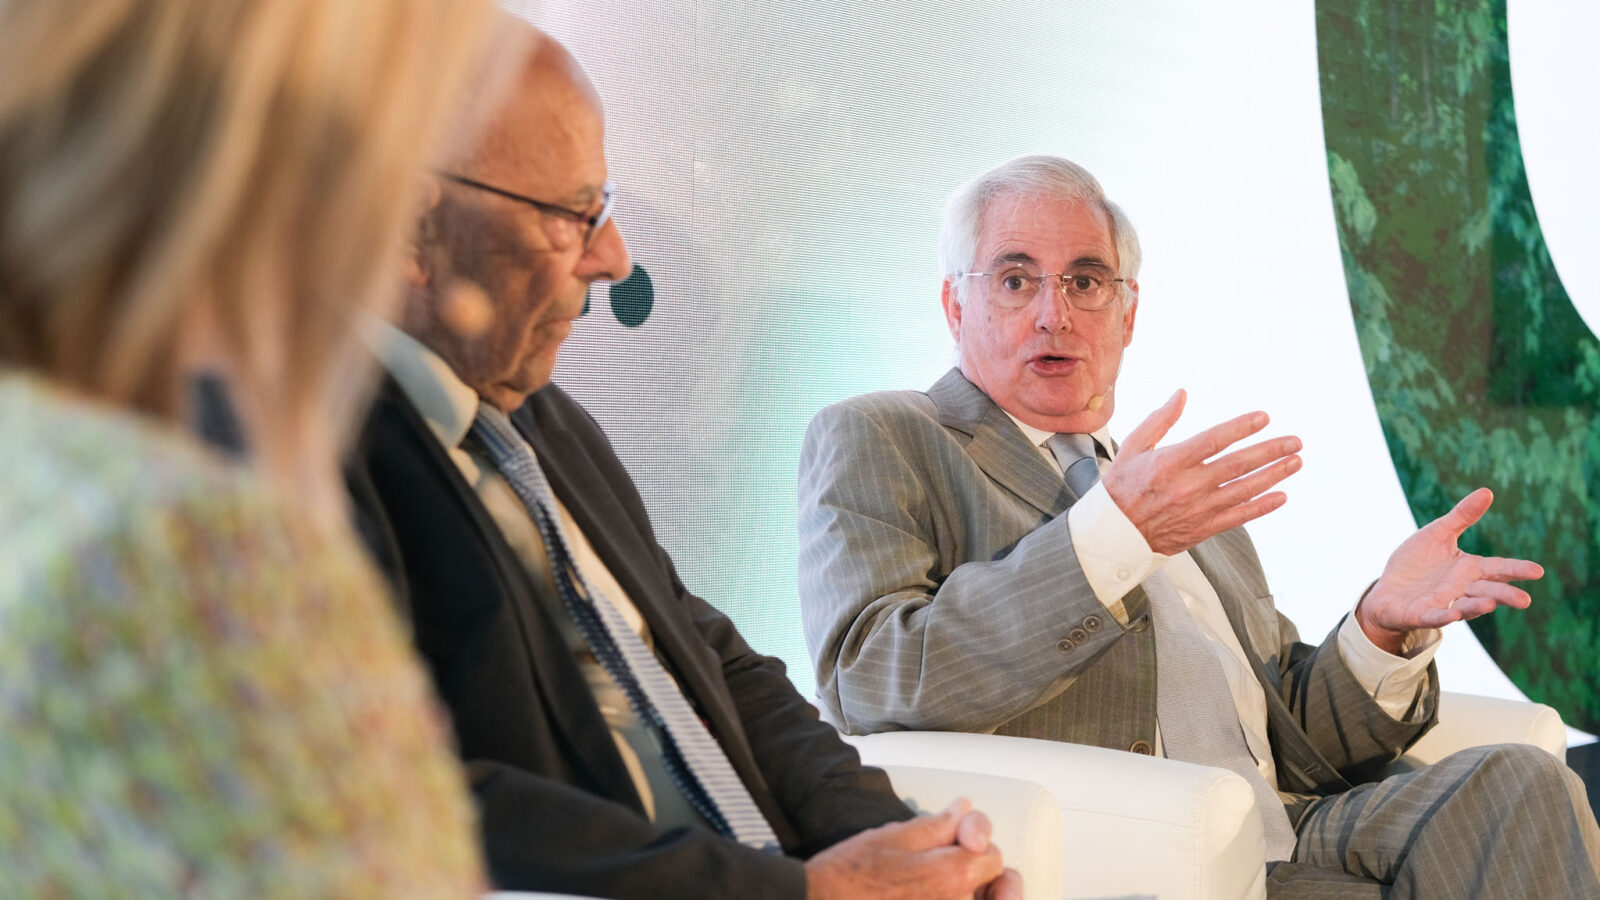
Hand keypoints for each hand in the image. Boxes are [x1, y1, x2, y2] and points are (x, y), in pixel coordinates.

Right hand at [805, 798, 1017, 899]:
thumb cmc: (850, 874)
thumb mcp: (895, 834)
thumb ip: (939, 823)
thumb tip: (963, 809)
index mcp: (951, 876)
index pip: (993, 857)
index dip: (975, 842)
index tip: (958, 839)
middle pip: (991, 887)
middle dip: (978, 871)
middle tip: (957, 861)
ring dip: (973, 892)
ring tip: (954, 882)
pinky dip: (953, 898)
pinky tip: (931, 894)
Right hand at [1100, 389, 1302, 555]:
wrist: (1113, 533)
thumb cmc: (1121, 487)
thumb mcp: (1133, 447)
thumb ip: (1159, 420)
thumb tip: (1181, 394)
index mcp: (1170, 462)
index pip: (1214, 440)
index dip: (1241, 428)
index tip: (1263, 418)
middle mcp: (1187, 486)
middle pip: (1238, 465)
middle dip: (1270, 451)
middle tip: (1295, 441)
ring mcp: (1198, 509)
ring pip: (1244, 489)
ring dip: (1273, 475)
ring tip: (1295, 462)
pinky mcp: (1202, 528)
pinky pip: (1238, 516)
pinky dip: (1262, 507)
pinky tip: (1281, 496)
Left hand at [1357, 488, 1543, 653]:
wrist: (1386, 592)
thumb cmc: (1416, 564)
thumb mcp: (1437, 535)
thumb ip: (1462, 517)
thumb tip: (1487, 491)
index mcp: (1469, 570)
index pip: (1498, 569)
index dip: (1517, 570)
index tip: (1538, 571)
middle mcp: (1461, 589)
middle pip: (1487, 592)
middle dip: (1504, 595)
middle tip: (1524, 600)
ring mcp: (1443, 604)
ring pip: (1466, 607)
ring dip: (1477, 607)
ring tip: (1490, 604)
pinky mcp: (1421, 614)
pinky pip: (1434, 617)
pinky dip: (1442, 616)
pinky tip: (1452, 613)